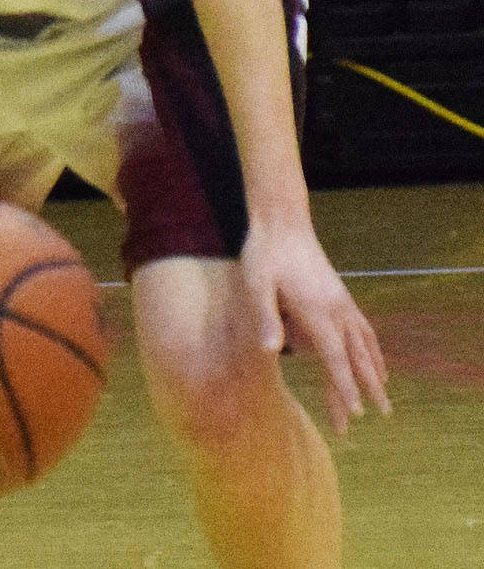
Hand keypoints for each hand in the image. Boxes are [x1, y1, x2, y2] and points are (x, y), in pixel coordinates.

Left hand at [240, 218, 388, 433]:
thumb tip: (270, 351)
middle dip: (366, 388)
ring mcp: (343, 301)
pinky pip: (364, 328)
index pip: (335, 357)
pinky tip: (375, 359)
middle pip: (356, 357)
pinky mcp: (341, 295)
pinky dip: (373, 349)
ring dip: (375, 372)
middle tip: (381, 417)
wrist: (283, 223)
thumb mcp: (255, 283)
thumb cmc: (264, 254)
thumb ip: (265, 316)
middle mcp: (337, 309)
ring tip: (384, 398)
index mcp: (317, 310)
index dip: (345, 386)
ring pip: (365, 344)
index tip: (356, 413)